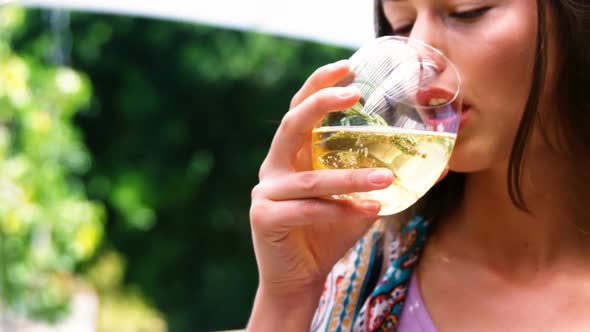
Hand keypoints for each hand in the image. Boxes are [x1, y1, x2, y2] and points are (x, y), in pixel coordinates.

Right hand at [249, 60, 393, 302]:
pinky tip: (369, 210)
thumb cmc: (328, 234)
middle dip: (320, 104)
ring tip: (386, 176)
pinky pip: (307, 210)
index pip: (299, 110)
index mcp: (292, 156)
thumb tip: (436, 164)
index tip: (347, 67)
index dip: (319, 85)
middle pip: (291, 125)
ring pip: (309, 178)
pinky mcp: (265, 219)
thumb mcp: (357, 201)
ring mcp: (266, 193)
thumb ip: (380, 179)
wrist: (300, 279)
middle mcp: (274, 167)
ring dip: (349, 176)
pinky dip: (339, 210)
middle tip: (354, 94)